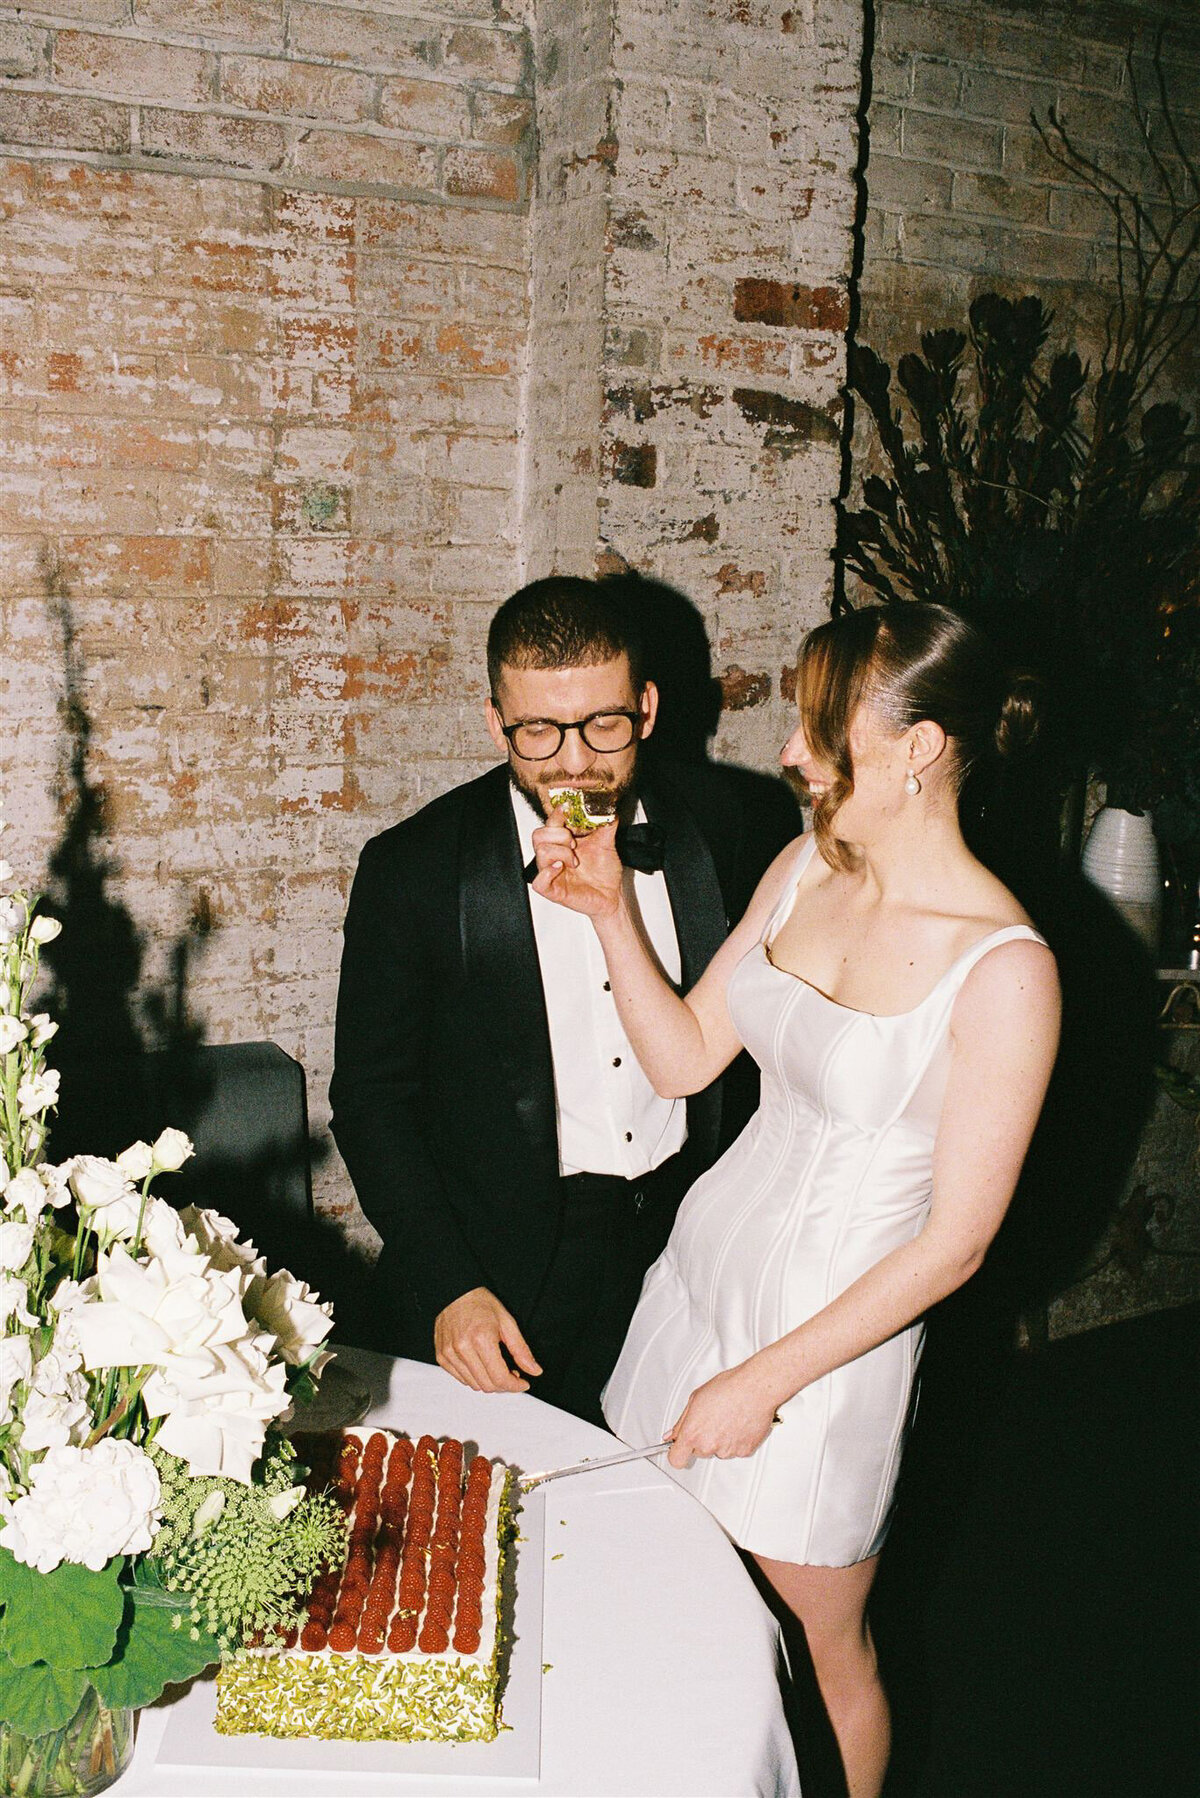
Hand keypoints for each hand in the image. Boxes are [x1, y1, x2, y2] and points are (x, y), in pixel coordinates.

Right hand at [434, 1287, 542, 1393]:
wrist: (455, 1292)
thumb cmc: (481, 1303)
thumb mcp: (507, 1322)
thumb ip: (521, 1350)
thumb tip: (534, 1370)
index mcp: (481, 1339)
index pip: (500, 1378)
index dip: (515, 1386)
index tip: (523, 1383)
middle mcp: (462, 1348)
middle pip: (487, 1385)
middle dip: (504, 1385)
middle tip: (512, 1373)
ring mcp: (449, 1354)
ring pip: (474, 1385)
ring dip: (489, 1382)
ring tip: (496, 1367)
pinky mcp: (441, 1356)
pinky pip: (461, 1379)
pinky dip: (474, 1377)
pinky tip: (481, 1365)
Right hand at [530, 810, 622, 918]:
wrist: (612, 895)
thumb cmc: (604, 873)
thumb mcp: (607, 843)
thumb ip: (606, 824)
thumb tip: (608, 807)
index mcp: (562, 843)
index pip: (550, 823)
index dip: (557, 814)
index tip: (569, 808)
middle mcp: (554, 856)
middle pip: (538, 835)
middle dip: (558, 835)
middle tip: (575, 843)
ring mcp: (551, 873)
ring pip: (540, 853)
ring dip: (561, 853)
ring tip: (575, 861)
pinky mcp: (553, 891)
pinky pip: (538, 881)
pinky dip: (548, 873)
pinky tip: (561, 868)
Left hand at [666, 1360, 780, 1467]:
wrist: (754, 1388)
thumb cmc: (727, 1388)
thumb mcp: (695, 1399)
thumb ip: (681, 1422)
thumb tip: (672, 1435)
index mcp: (693, 1433)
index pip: (676, 1460)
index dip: (677, 1454)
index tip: (680, 1448)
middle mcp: (709, 1445)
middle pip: (699, 1452)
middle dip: (702, 1439)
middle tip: (712, 1420)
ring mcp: (727, 1450)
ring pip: (718, 1451)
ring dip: (721, 1440)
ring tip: (728, 1418)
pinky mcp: (744, 1451)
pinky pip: (735, 1450)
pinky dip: (736, 1440)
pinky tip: (739, 1423)